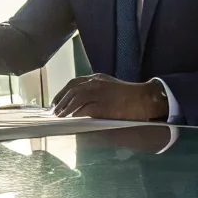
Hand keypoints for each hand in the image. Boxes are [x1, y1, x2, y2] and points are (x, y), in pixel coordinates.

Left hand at [51, 74, 169, 120]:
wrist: (143, 99)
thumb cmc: (128, 96)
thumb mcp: (109, 87)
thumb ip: (95, 91)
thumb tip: (80, 103)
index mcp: (97, 78)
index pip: (74, 83)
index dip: (62, 93)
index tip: (56, 101)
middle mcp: (96, 83)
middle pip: (72, 90)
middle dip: (61, 101)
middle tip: (54, 111)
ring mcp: (99, 94)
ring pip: (76, 98)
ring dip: (66, 108)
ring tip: (61, 116)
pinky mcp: (103, 106)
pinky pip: (85, 109)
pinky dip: (76, 114)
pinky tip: (72, 119)